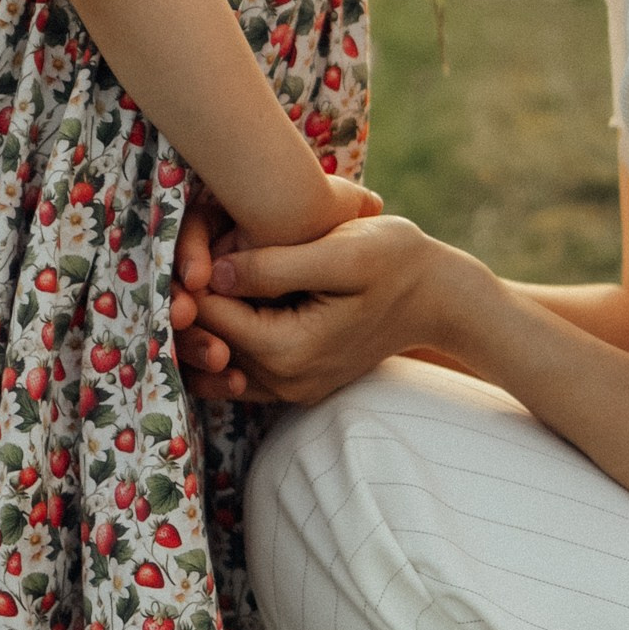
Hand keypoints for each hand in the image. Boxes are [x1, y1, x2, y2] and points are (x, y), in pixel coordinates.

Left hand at [169, 177, 382, 398]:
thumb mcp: (341, 252)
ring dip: (206, 319)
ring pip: (218, 358)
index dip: (192, 279)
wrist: (437, 295)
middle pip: (207, 342)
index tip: (197, 241)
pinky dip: (225, 336)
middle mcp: (285, 381)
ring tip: (212, 272)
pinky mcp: (296, 381)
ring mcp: (291, 388)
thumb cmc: (394, 261)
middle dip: (196, 299)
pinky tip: (230, 299)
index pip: (208, 318)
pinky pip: (240, 367)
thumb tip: (213, 273)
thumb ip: (274, 266)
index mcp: (289, 350)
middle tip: (201, 250)